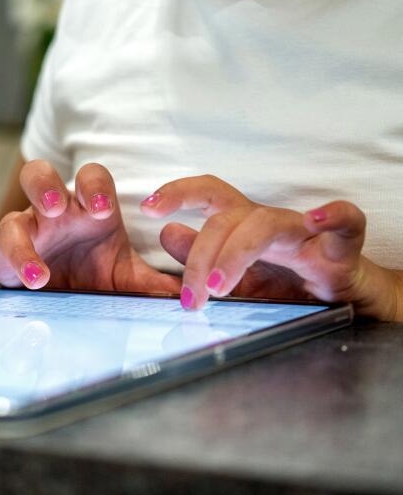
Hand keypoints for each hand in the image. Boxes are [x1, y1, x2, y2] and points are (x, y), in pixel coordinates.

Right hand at [0, 161, 179, 292]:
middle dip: (48, 189)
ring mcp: (24, 230)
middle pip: (44, 178)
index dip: (94, 187)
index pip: (92, 178)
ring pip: (12, 219)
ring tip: (32, 274)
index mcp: (88, 209)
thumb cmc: (97, 274)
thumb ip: (157, 283)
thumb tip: (199, 298)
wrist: (68, 294)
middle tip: (57, 210)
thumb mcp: (127, 280)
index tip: (101, 210)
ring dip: (18, 242)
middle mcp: (53, 212)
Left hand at [141, 175, 402, 319]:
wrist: (342, 301)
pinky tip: (316, 219)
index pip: (208, 196)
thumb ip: (201, 257)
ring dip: (237, 254)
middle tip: (190, 298)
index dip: (178, 193)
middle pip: (228, 218)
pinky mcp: (342, 249)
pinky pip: (346, 222)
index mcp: (242, 226)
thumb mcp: (235, 275)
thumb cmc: (286, 283)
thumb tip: (167, 233)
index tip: (148, 209)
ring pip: (266, 224)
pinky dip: (333, 215)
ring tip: (220, 287)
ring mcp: (305, 233)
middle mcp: (269, 223)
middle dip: (201, 255)